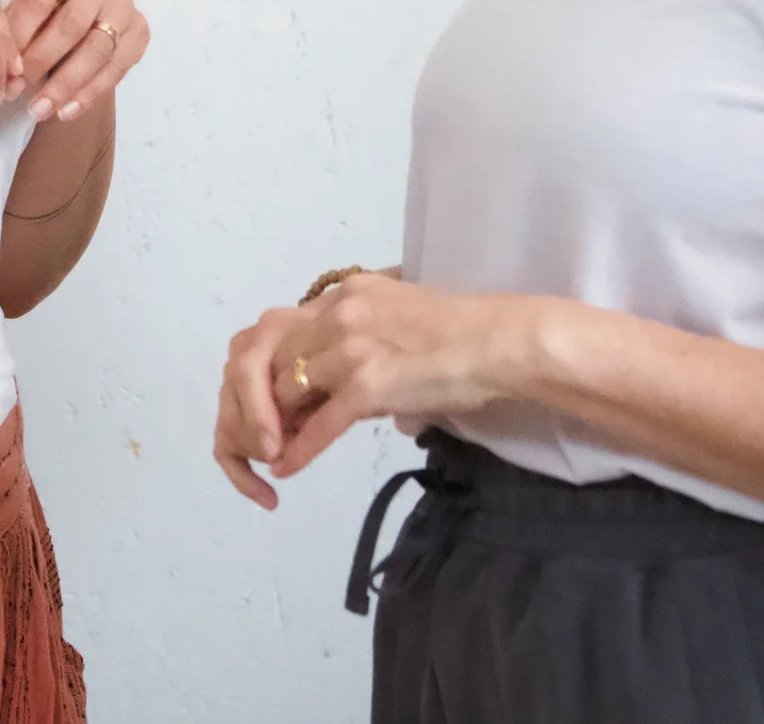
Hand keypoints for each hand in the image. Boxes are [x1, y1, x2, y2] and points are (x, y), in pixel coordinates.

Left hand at [0, 0, 147, 122]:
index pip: (38, 0)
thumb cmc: (45, 11)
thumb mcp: (26, 8)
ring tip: (40, 110)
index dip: (19, 37)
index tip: (4, 70)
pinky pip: (117, 67)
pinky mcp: (140, 30)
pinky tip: (67, 111)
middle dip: (42, 63)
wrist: (84, 12)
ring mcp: (123, 3)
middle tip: (17, 93)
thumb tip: (10, 75)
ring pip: (96, 50)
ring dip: (66, 85)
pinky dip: (90, 93)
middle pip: (71, 25)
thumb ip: (16, 32)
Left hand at [219, 275, 533, 498]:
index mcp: (345, 294)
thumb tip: (348, 361)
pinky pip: (317, 426)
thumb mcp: (400, 310)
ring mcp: (350, 351)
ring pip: (288, 392)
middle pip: (275, 359)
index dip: (273, 368)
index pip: (285, 330)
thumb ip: (364, 326)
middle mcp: (338, 315)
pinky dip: (297, 451)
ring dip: (275, 426)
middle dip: (263, 398)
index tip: (273, 396)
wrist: (500, 343)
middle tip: (265, 429)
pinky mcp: (367, 387)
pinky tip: (285, 469)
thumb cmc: (461, 332)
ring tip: (271, 451)